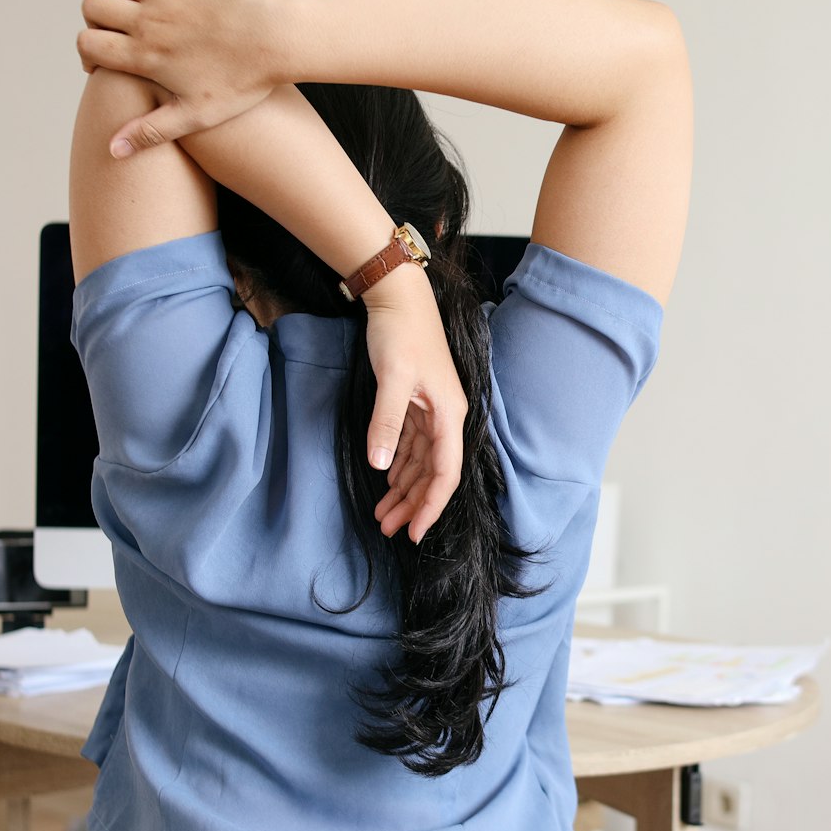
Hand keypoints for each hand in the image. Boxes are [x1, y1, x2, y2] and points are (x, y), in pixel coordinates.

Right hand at [76, 0, 285, 157]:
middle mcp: (150, 19)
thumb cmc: (243, 83)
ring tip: (133, 0)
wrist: (280, 43)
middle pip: (93, 6)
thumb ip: (150, 131)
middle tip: (116, 28)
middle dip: (97, 18)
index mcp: (146, 55)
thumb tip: (112, 151)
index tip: (103, 57)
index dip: (88, 51)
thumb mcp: (196, 116)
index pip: (88, 44)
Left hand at [362, 267, 465, 543]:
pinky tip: (387, 483)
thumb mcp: (392, 379)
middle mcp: (445, 418)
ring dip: (403, 490)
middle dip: (412, 504)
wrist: (398, 298)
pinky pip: (410, 446)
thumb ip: (387, 423)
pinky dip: (399, 467)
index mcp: (449, 415)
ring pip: (420, 463)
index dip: (431, 506)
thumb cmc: (400, 334)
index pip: (445, 473)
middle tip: (387, 530)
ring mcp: (432, 412)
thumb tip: (381, 466)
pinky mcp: (416, 405)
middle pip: (433, 473)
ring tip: (382, 515)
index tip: (414, 533)